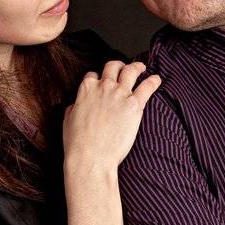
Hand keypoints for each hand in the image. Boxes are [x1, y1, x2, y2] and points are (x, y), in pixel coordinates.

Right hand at [62, 58, 160, 173]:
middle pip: (112, 67)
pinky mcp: (135, 105)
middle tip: (123, 68)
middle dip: (118, 66)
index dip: (97, 78)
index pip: (93, 75)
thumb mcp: (68, 121)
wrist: (92, 158)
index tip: (101, 81)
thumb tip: (76, 106)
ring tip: (142, 68)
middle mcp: (103, 87)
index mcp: (86, 90)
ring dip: (137, 67)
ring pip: (131, 71)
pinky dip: (153, 81)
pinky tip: (156, 80)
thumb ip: (73, 109)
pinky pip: (147, 87)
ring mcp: (120, 94)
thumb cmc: (78, 144)